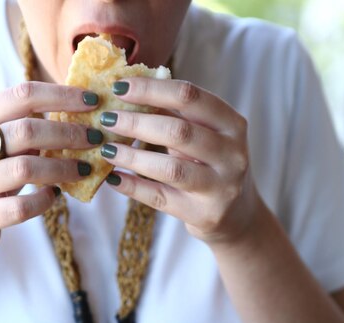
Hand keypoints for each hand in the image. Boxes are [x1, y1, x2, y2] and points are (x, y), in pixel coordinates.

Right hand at [0, 81, 99, 264]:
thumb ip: (25, 128)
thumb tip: (77, 112)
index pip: (21, 95)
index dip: (61, 95)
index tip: (92, 101)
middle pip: (27, 130)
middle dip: (69, 133)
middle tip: (95, 139)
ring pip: (25, 168)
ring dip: (63, 168)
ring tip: (85, 169)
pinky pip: (21, 207)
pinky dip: (44, 200)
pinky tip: (55, 196)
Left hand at [100, 78, 261, 245]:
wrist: (237, 215)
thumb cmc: (212, 166)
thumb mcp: (206, 136)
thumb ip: (177, 115)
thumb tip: (129, 90)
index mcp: (232, 125)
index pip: (190, 97)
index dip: (152, 89)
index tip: (119, 86)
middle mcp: (231, 155)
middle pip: (179, 132)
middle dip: (137, 123)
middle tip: (107, 119)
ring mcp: (220, 188)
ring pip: (171, 168)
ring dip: (133, 156)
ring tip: (106, 149)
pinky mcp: (203, 214)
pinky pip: (161, 198)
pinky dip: (133, 187)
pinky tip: (113, 178)